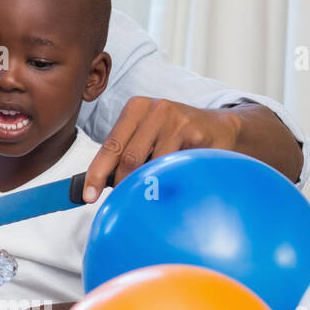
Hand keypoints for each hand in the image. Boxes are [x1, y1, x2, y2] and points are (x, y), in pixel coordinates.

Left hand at [82, 97, 240, 201]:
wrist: (220, 127)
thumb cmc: (175, 136)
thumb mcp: (147, 135)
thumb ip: (125, 152)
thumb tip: (97, 183)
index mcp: (135, 108)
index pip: (110, 146)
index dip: (97, 173)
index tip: (88, 195)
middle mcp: (155, 109)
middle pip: (129, 158)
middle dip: (123, 185)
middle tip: (124, 201)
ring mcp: (178, 121)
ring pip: (154, 166)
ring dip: (151, 184)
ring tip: (154, 190)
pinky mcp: (198, 134)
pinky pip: (177, 168)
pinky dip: (172, 181)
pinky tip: (175, 182)